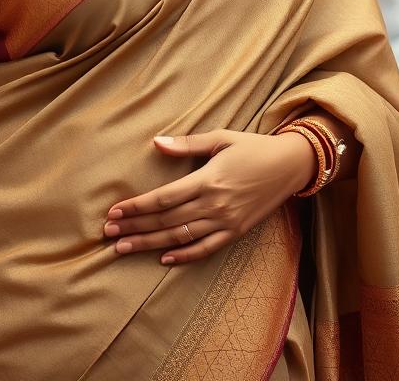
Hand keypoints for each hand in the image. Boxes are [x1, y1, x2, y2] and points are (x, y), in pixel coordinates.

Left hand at [104, 129, 315, 264]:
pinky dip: (184, 256)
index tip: (115, 212)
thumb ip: (187, 143)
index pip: (163, 198)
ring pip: (180, 237)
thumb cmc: (253, 147)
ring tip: (124, 248)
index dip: (137, 207)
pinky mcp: (236, 232)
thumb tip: (157, 142)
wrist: (290, 166)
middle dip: (135, 228)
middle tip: (109, 233)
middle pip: (166, 221)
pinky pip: (206, 249)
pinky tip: (164, 260)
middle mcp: (214, 204)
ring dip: (150, 244)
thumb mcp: (221, 137)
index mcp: (208, 179)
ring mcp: (226, 221)